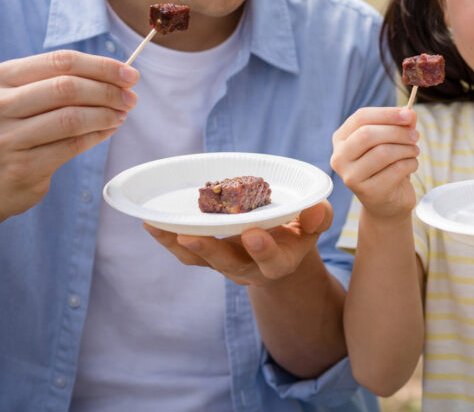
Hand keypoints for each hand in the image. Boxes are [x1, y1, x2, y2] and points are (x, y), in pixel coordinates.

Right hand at [0, 50, 136, 219]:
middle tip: (130, 98)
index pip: (60, 62)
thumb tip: (116, 76)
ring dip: (106, 115)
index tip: (129, 74)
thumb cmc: (9, 128)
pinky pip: (71, 146)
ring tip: (121, 115)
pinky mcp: (22, 167)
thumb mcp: (19, 96)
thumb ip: (55, 82)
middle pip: (68, 88)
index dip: (101, 66)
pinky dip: (97, 136)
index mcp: (1, 78)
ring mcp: (8, 137)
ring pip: (72, 118)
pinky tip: (107, 131)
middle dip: (109, 92)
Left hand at [145, 200, 334, 285]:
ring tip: (162, 227)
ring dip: (181, 245)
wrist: (279, 249)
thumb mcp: (315, 224)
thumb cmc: (299, 230)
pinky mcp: (207, 258)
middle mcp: (250, 268)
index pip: (273, 260)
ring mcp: (225, 264)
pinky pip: (184, 253)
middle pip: (229, 264)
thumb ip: (319, 218)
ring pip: (201, 260)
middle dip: (211, 251)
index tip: (255, 234)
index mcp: (281, 262)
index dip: (264, 250)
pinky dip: (166, 239)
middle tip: (194, 237)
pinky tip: (151, 222)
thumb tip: (317, 208)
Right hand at [329, 106, 418, 219]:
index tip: (409, 114)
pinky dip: (410, 164)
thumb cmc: (388, 165)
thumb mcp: (392, 140)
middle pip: (368, 134)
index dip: (387, 113)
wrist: (387, 202)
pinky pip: (395, 169)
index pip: (361, 117)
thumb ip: (400, 125)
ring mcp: (351, 177)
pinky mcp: (368, 192)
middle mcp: (339, 158)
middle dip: (398, 132)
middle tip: (416, 136)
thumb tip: (410, 114)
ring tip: (414, 151)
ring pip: (383, 152)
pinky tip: (411, 165)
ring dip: (407, 149)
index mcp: (342, 139)